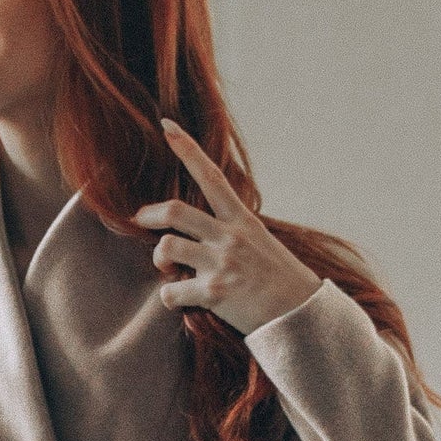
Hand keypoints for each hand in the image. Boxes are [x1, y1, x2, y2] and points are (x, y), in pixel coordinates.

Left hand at [131, 119, 322, 334]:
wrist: (300, 314)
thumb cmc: (278, 278)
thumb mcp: (260, 241)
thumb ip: (231, 229)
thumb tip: (200, 227)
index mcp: (242, 220)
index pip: (211, 177)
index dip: (187, 149)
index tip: (167, 126)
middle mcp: (230, 237)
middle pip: (175, 212)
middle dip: (150, 214)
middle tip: (140, 219)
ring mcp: (221, 264)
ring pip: (167, 248)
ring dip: (159, 258)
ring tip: (167, 268)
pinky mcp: (214, 293)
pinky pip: (171, 291)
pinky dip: (169, 297)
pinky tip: (180, 299)